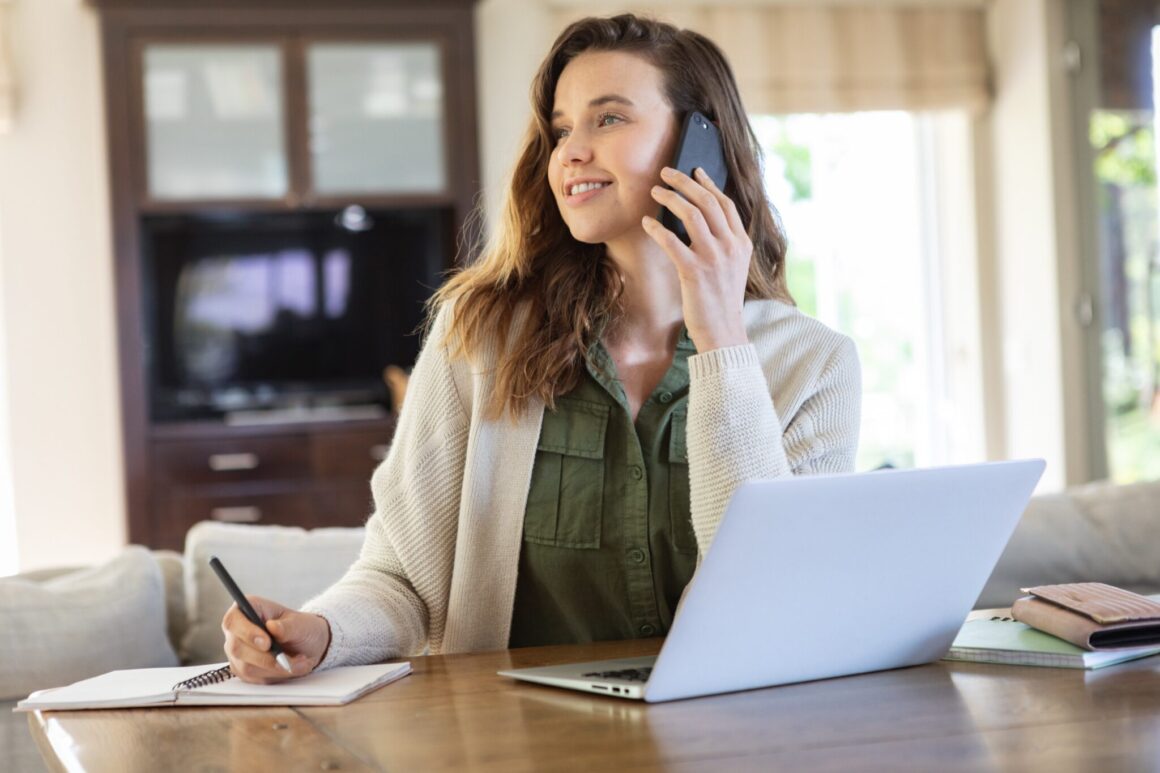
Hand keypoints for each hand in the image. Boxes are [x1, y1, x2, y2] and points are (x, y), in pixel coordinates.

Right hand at [221, 595, 330, 683]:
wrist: (307, 645)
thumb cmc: (300, 628)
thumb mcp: (301, 623)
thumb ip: (287, 626)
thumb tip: (273, 627)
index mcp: (247, 609)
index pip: (233, 620)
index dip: (246, 632)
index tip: (266, 643)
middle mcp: (236, 631)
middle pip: (237, 648)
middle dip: (265, 657)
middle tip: (286, 659)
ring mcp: (238, 653)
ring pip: (246, 667)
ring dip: (275, 668)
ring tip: (299, 662)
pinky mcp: (243, 670)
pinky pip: (255, 678)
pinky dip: (276, 675)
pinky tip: (292, 668)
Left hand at [643, 166, 751, 351]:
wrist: (723, 331)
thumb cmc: (722, 300)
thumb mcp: (733, 268)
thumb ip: (723, 243)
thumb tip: (697, 219)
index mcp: (742, 244)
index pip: (725, 204)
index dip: (708, 184)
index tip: (695, 170)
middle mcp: (730, 246)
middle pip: (707, 202)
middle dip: (685, 182)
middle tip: (666, 172)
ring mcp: (713, 258)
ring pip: (691, 214)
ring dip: (670, 198)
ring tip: (655, 191)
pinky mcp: (694, 271)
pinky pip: (671, 241)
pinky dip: (657, 229)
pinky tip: (647, 223)